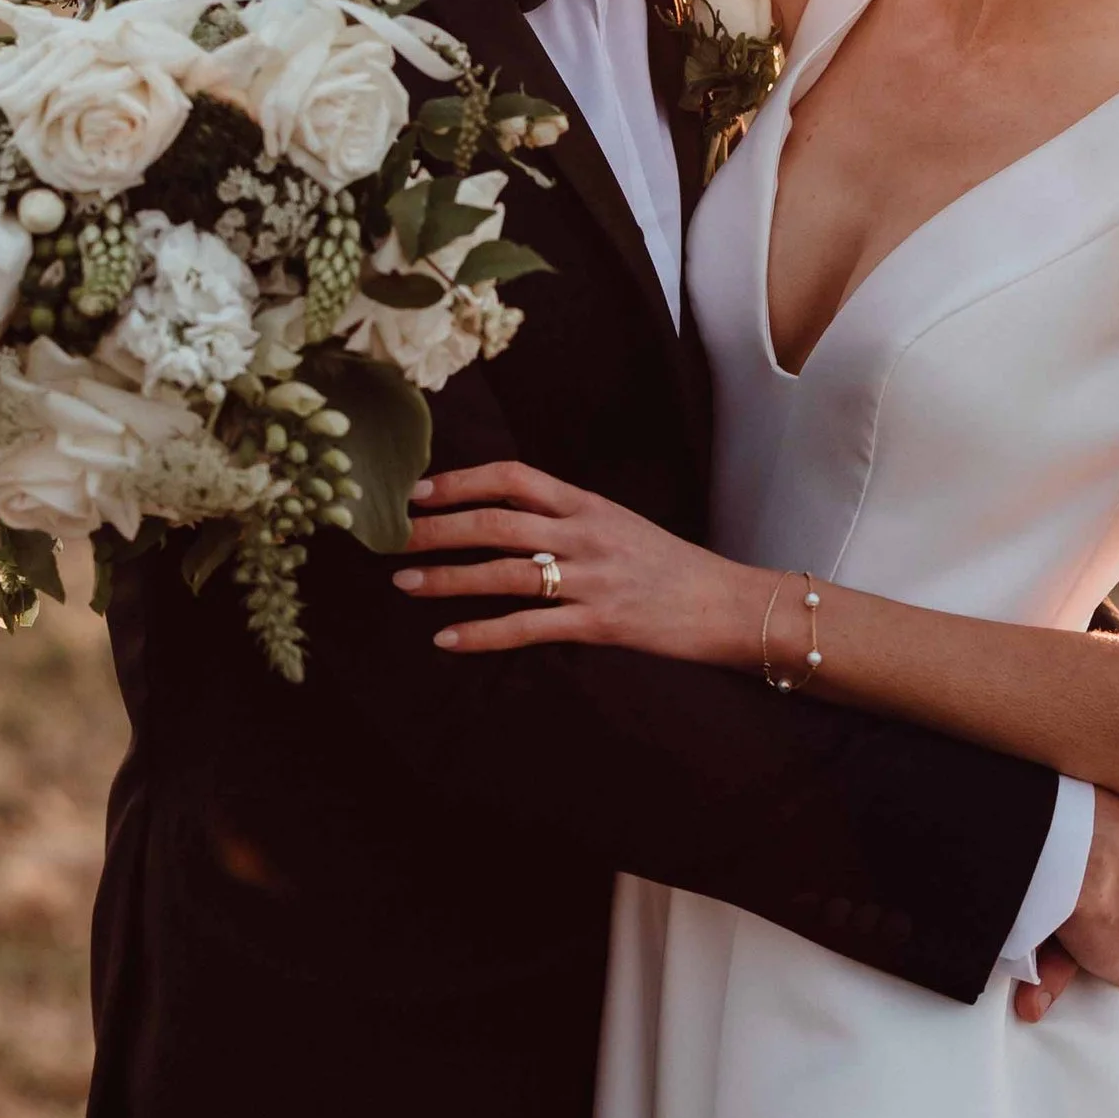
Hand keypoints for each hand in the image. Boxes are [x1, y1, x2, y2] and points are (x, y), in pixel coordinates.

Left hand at [394, 462, 765, 663]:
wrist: (727, 603)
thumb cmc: (671, 567)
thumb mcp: (619, 525)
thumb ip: (567, 519)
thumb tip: (507, 519)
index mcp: (588, 504)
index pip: (513, 477)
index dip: (461, 480)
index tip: (420, 491)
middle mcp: (585, 534)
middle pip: (496, 522)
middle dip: (438, 528)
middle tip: (392, 536)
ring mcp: (591, 578)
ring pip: (504, 573)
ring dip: (448, 578)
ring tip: (405, 582)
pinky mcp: (599, 623)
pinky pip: (527, 627)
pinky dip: (482, 634)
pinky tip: (447, 640)